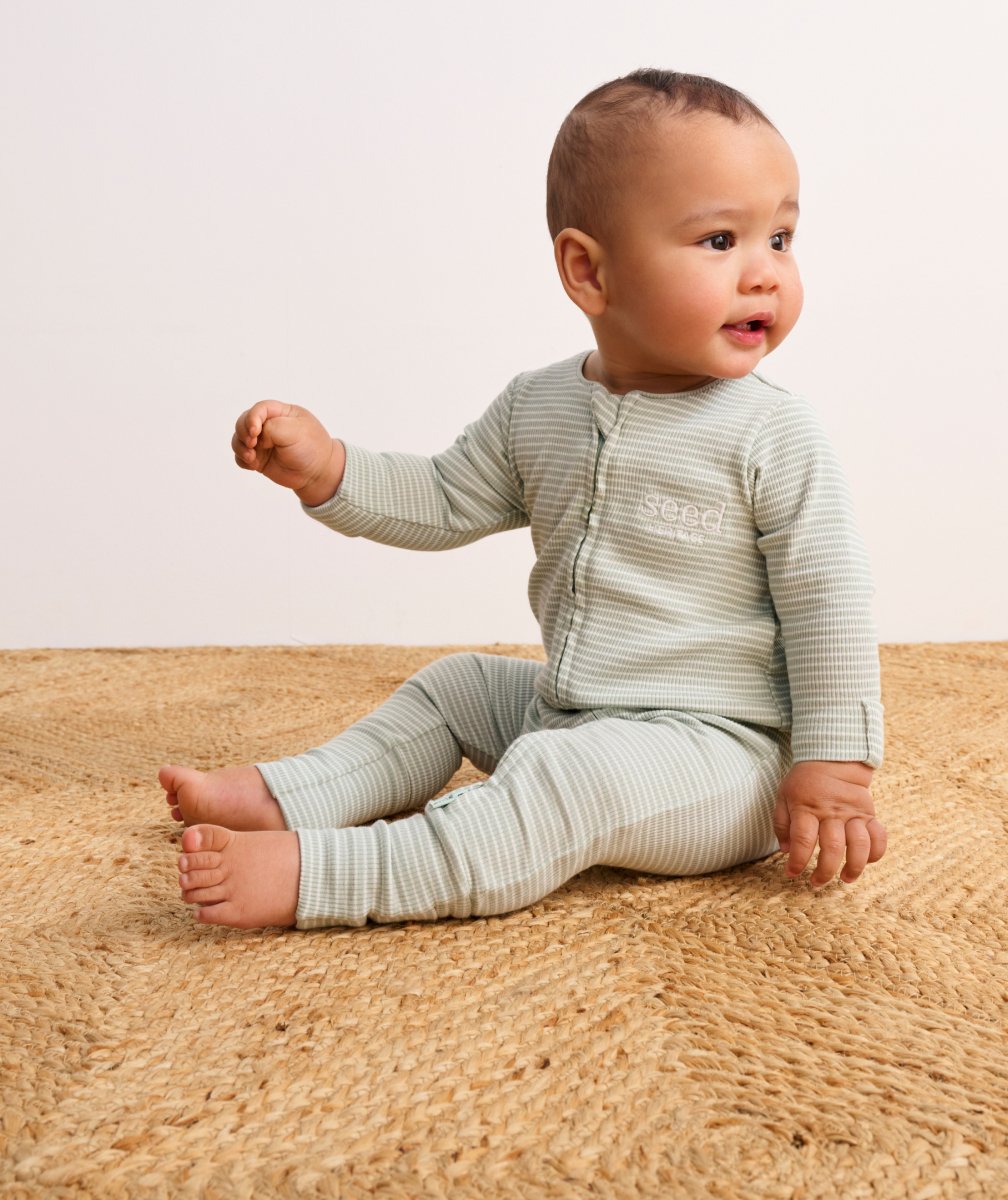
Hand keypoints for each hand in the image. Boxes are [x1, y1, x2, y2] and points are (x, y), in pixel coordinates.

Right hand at [232, 401, 345, 505]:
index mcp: (281, 413)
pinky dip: (242, 460)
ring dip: (240, 447)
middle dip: (243, 432)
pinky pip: (240, 456)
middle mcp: (269, 425)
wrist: (317, 474)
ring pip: (238, 439)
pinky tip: (253, 465)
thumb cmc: (311, 449)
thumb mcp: (295, 431)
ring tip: (251, 457)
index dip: (252, 418)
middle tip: (251, 444)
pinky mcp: (259, 458)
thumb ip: (272, 428)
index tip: (255, 432)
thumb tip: (255, 436)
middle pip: (243, 421)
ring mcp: (263, 442)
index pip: (259, 408)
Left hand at [773, 760, 886, 886]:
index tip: (792, 874)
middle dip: (824, 871)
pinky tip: (866, 862)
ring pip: (859, 845)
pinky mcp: (869, 814)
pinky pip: (879, 836)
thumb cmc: (804, 783)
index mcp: (806, 808)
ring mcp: (853, 813)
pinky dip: (876, 852)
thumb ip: (781, 824)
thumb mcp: (783, 797)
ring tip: (845, 879)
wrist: (832, 759)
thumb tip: (786, 851)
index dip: (797, 862)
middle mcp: (831, 812)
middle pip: (832, 848)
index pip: (802, 840)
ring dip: (854, 867)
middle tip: (816, 883)